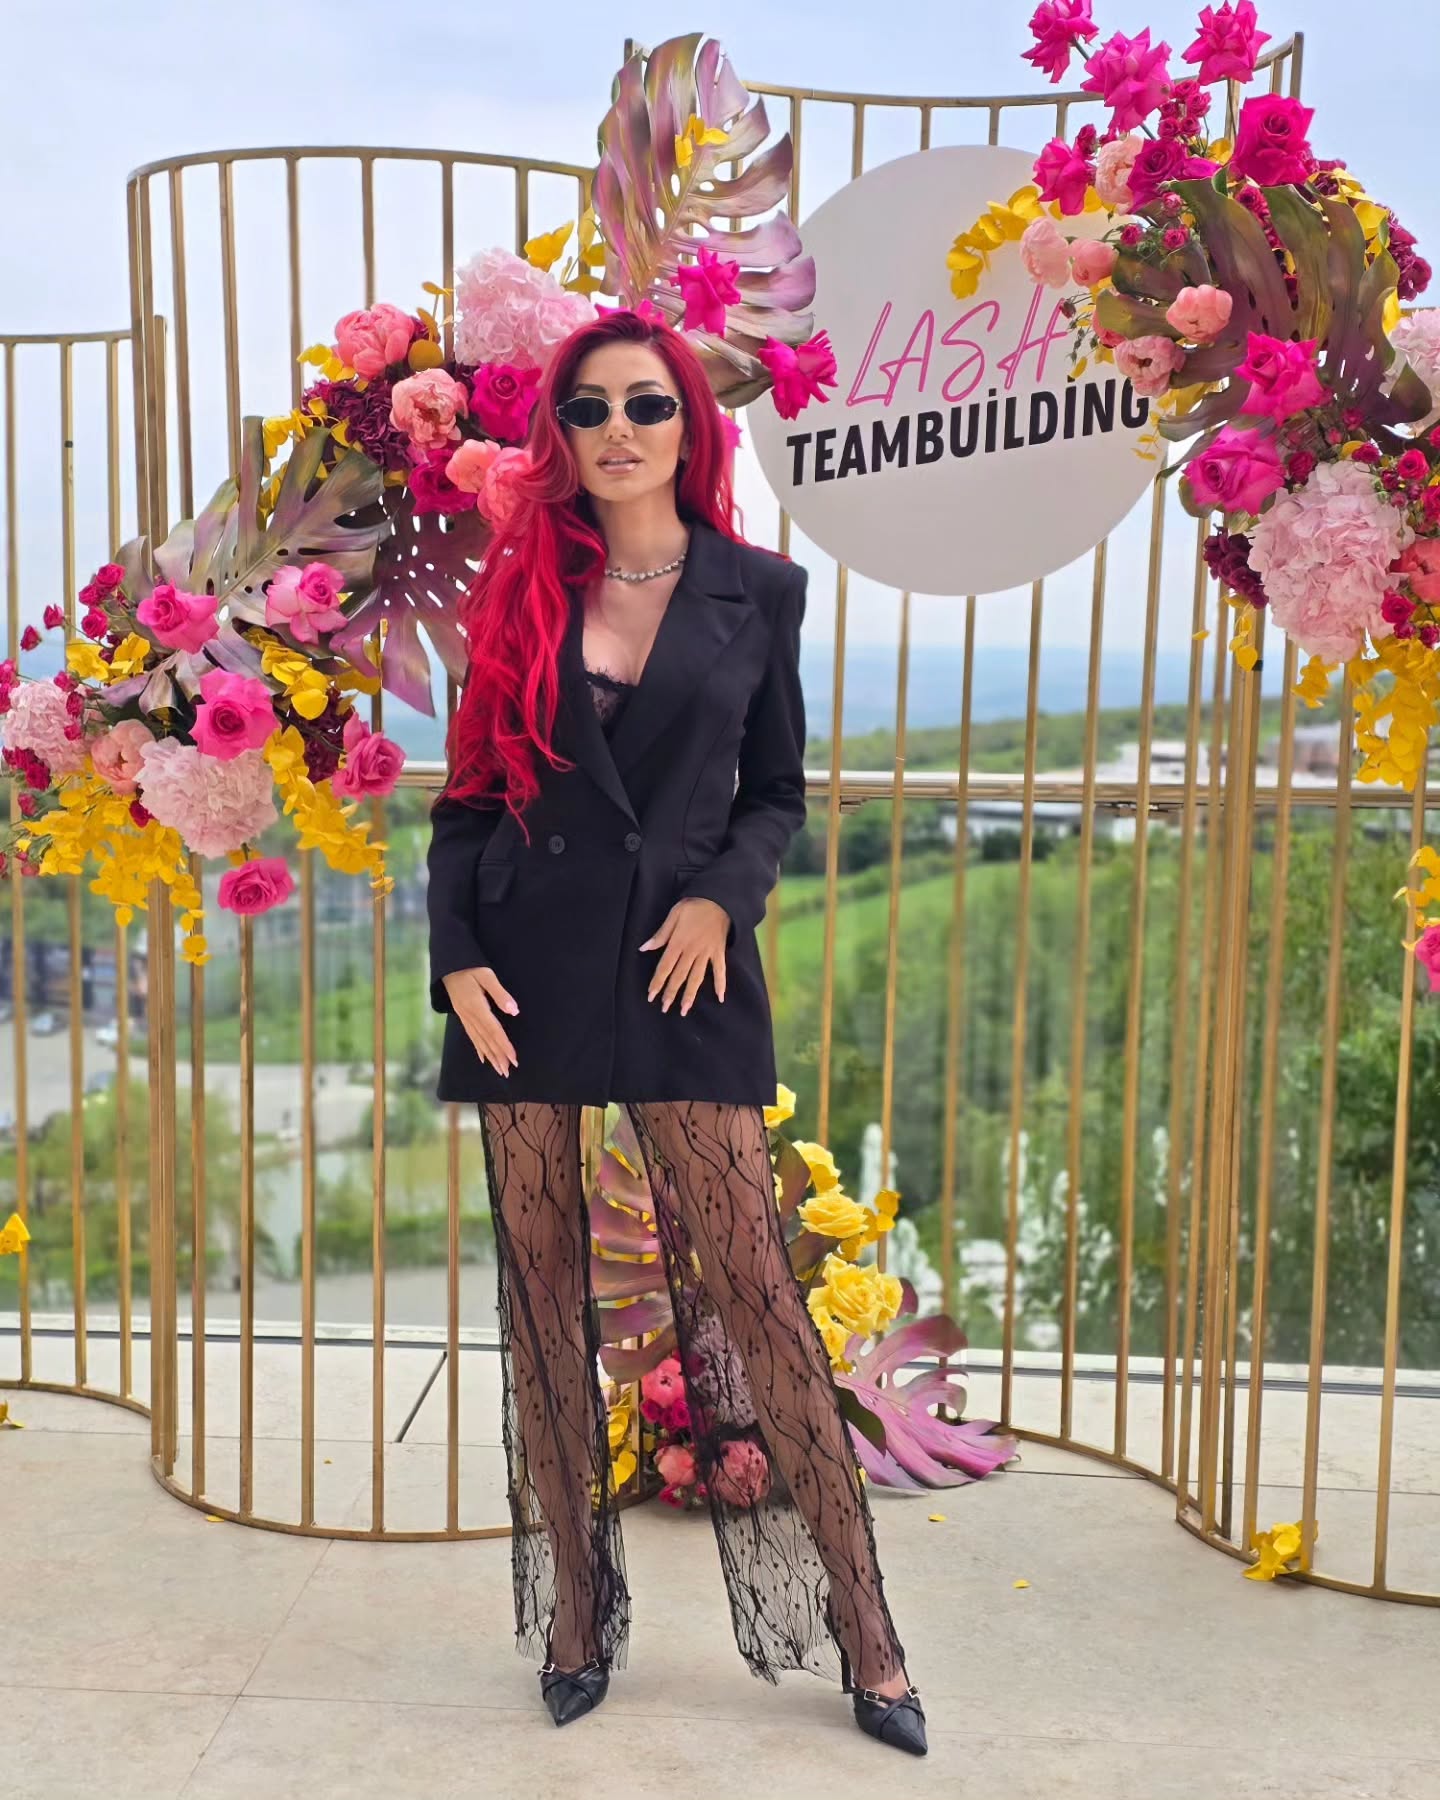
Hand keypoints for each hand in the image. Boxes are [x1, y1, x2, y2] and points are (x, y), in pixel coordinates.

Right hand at [441, 965, 518, 1076]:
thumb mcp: (486, 975)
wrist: (448, 964)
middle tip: (507, 1072)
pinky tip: (483, 1058)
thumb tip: (514, 1011)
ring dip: (490, 1056)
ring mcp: (464, 1017)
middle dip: (498, 1056)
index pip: (493, 1030)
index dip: (504, 1045)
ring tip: (499, 1070)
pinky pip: (471, 1036)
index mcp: (476, 1007)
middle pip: (486, 1040)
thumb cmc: (470, 966)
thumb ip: (500, 994)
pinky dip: (478, 1048)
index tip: (513, 1058)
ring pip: (478, 1040)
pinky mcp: (462, 1015)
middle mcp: (469, 1016)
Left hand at [640, 897, 728, 1014]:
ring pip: (697, 978)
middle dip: (671, 993)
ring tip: (684, 1010)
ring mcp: (707, 953)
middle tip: (664, 1008)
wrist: (720, 899)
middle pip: (679, 976)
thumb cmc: (695, 905)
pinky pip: (720, 970)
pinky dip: (721, 984)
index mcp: (678, 942)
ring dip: (690, 995)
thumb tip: (644, 948)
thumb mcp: (674, 914)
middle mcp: (692, 951)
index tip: (651, 996)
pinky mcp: (719, 952)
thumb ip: (661, 934)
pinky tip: (720, 998)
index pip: (665, 967)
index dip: (657, 982)